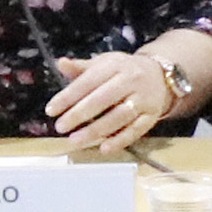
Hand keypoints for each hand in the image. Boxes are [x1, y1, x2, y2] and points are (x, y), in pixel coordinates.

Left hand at [49, 51, 178, 153]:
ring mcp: (143, 99)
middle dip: (79, 114)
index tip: (51, 110)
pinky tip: (103, 148)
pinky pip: (136, 130)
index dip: (68, 96)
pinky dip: (120, 141)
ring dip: (96, 130)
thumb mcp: (104, 63)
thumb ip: (81, 68)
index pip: (88, 81)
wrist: (160, 75)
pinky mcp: (152, 115)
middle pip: (102, 99)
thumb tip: (60, 63)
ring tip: (75, 140)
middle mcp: (130, 81)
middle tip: (60, 127)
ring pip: (118, 117)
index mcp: (115, 66)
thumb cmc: (124, 71)